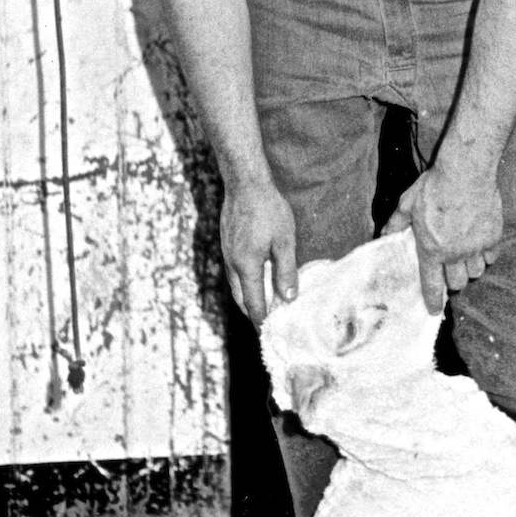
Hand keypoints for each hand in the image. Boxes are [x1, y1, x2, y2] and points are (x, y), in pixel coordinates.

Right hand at [220, 174, 297, 325]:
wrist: (245, 184)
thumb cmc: (269, 210)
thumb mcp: (284, 242)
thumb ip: (286, 272)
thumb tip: (289, 298)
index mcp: (247, 266)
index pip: (253, 303)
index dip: (260, 319)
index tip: (267, 332)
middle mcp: (232, 264)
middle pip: (240, 298)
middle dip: (251, 312)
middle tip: (264, 322)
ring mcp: (226, 253)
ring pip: (234, 285)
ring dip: (246, 297)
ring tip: (261, 304)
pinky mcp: (226, 244)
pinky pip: (233, 271)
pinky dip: (242, 282)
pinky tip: (253, 277)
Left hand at [383, 166, 502, 313]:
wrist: (466, 172)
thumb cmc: (434, 187)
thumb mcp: (408, 203)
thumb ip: (396, 222)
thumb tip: (385, 234)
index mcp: (431, 249)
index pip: (432, 284)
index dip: (432, 300)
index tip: (433, 310)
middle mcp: (455, 253)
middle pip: (458, 283)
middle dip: (453, 281)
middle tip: (450, 271)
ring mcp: (476, 246)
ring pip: (476, 272)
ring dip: (470, 269)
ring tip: (465, 258)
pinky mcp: (493, 237)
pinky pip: (491, 256)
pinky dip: (486, 255)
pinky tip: (480, 245)